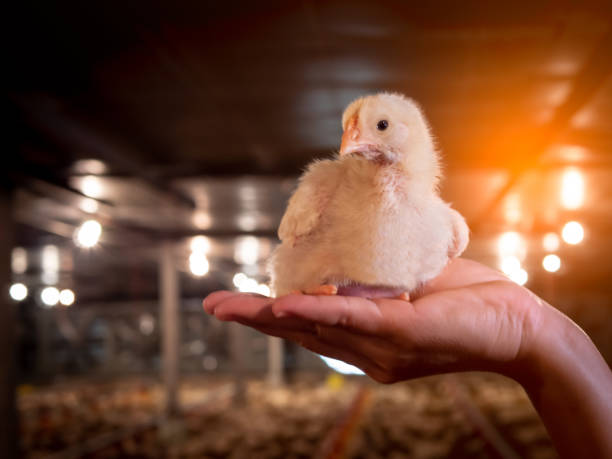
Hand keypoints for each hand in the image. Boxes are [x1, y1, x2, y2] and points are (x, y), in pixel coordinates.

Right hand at [203, 258, 540, 382]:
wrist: (519, 325)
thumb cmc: (466, 299)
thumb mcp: (412, 283)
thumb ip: (378, 277)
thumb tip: (349, 253)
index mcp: (367, 340)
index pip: (311, 328)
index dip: (273, 316)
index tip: (239, 304)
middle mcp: (368, 351)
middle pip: (302, 333)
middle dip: (255, 319)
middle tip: (213, 306)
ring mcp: (384, 346)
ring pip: (318, 328)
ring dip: (272, 316)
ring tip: (230, 308)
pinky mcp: (404, 332)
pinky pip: (354, 319)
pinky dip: (317, 313)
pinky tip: (286, 307)